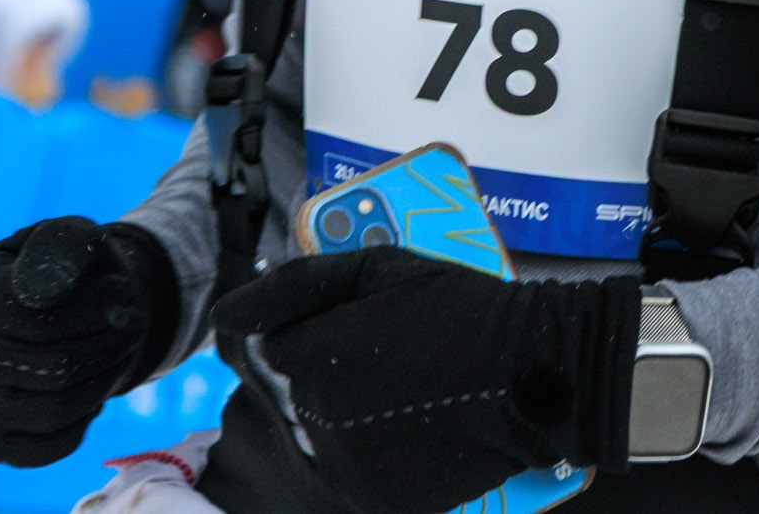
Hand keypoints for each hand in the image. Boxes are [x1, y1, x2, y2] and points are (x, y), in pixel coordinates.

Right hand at [0, 216, 177, 465]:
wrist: (39, 308)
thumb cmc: (63, 268)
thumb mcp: (69, 237)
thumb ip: (68, 246)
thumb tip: (54, 287)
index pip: (42, 319)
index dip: (98, 308)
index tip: (122, 291)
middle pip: (56, 368)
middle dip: (112, 345)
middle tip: (134, 324)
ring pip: (55, 410)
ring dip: (105, 380)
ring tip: (120, 352)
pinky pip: (45, 449)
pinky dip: (81, 422)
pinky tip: (88, 389)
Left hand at [210, 247, 640, 513]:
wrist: (533, 374)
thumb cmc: (464, 310)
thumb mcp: (382, 268)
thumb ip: (296, 286)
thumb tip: (225, 316)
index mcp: (316, 358)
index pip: (276, 348)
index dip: (321, 329)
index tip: (366, 325)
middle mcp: (319, 418)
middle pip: (298, 393)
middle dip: (335, 373)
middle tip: (395, 358)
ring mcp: (346, 465)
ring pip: (322, 434)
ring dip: (352, 414)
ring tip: (410, 391)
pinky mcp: (375, 498)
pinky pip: (353, 470)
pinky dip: (376, 451)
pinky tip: (416, 424)